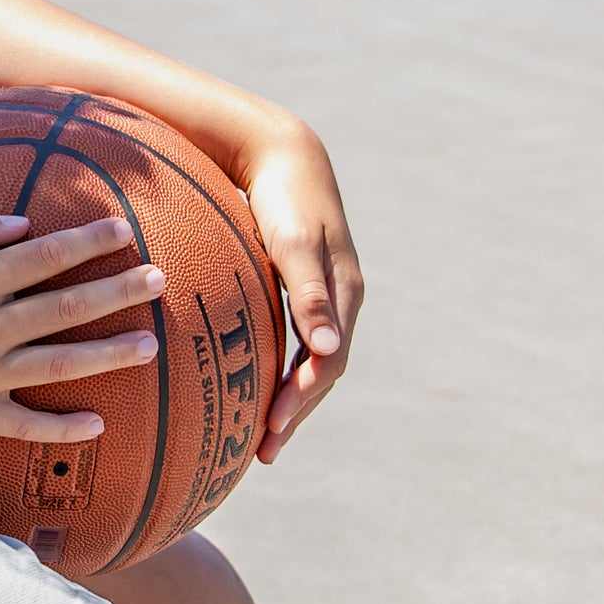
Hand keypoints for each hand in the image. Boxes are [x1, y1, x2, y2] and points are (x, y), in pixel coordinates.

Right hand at [0, 208, 164, 442]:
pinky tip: (97, 424)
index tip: (123, 229)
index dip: (88, 241)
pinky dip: (61, 428)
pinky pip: (23, 426)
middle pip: (65, 308)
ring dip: (108, 355)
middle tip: (160, 279)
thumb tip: (23, 225)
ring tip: (149, 345)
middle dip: (118, 291)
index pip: (44, 256)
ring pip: (58, 365)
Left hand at [234, 126, 363, 461]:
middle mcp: (338, 298)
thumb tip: (328, 352)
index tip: (272, 430)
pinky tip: (260, 381)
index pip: (328, 365)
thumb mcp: (296, 244)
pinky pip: (298, 338)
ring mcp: (322, 293)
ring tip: (264, 433)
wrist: (283, 153)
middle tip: (265, 451)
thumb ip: (309, 294)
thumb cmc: (285, 196)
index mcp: (343, 293)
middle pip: (323, 370)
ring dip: (292, 396)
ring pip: (313, 358)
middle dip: (297, 411)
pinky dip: (283, 366)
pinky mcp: (303, 285)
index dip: (301, 400)